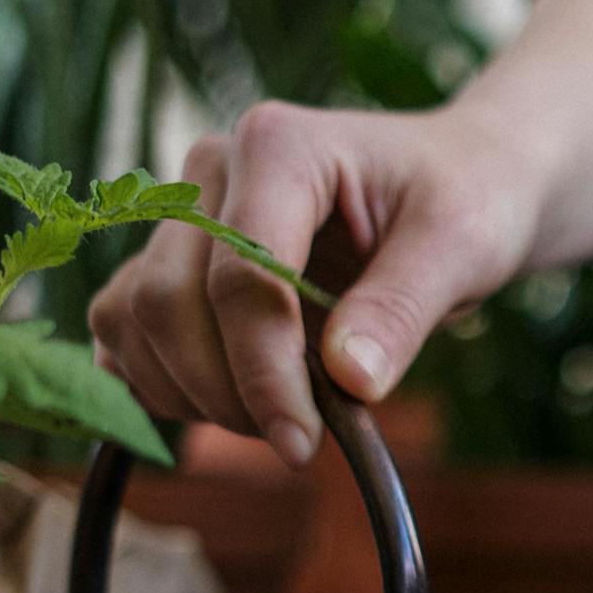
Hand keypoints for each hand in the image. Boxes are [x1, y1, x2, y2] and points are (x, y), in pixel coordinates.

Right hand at [88, 99, 549, 466]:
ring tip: (278, 417)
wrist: (463, 179)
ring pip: (133, 318)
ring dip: (190, 392)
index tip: (303, 444)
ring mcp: (184, 212)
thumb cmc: (468, 198)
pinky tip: (230, 404)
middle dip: (226, 392)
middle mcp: (210, 170)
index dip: (264, 374)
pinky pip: (125, 327)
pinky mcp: (174, 256)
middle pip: (168, 302)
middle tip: (299, 439)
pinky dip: (160, 379)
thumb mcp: (462, 245)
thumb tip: (351, 383)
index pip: (242, 278)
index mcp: (280, 148)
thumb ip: (403, 309)